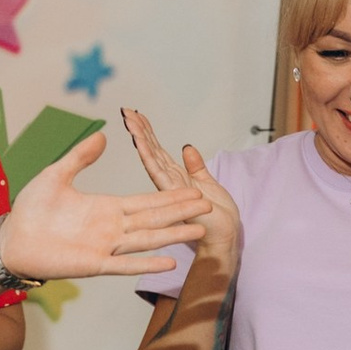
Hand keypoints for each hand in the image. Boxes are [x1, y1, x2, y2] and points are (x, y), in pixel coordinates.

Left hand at [1, 127, 207, 283]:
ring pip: (147, 239)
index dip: (171, 196)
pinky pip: (125, 264)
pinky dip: (147, 263)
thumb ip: (80, 157)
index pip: (146, 200)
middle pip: (155, 218)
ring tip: (199, 230)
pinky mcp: (94, 264)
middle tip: (209, 206)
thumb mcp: (57, 175)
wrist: (12, 239)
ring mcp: (106, 246)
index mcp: (107, 207)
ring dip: (173, 235)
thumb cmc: (31, 210)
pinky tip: (169, 260)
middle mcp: (112, 227)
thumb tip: (102, 136)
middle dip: (181, 212)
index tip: (194, 189)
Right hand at [119, 110, 242, 270]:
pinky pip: (157, 171)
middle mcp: (167, 183)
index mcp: (174, 179)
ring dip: (140, 138)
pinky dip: (148, 155)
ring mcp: (168, 188)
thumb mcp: (208, 183)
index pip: (157, 151)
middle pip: (150, 151)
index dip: (148, 132)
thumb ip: (196, 167)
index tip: (137, 115)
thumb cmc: (217, 218)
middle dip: (139, 130)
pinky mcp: (172, 194)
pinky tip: (139, 141)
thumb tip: (187, 147)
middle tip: (126, 111)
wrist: (224, 238)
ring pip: (150, 158)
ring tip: (129, 120)